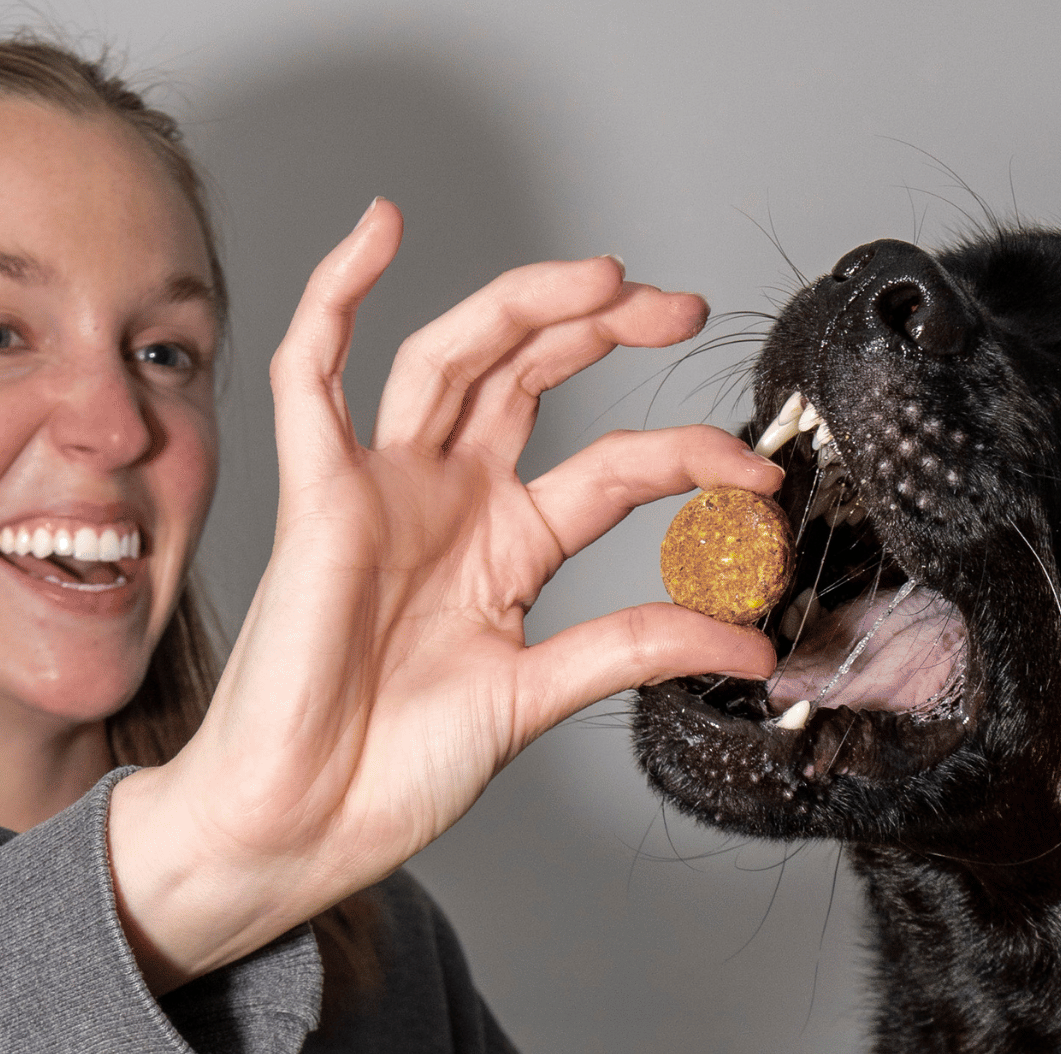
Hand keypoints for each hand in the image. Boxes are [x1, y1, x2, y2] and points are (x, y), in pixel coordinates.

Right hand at [109, 200, 780, 990]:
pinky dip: (335, 295)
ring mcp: (383, 492)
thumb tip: (749, 644)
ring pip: (452, 357)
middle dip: (608, 329)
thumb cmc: (395, 771)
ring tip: (601, 274)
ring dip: (522, 303)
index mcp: (506, 551)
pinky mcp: (315, 494)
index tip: (755, 473)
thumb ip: (635, 649)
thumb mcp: (538, 696)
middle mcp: (448, 505)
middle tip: (683, 307)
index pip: (612, 470)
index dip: (686, 457)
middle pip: (532, 377)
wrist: (306, 819)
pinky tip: (378, 227)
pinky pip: (310, 373)